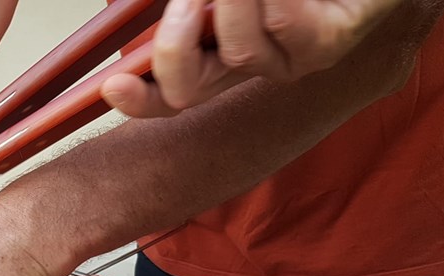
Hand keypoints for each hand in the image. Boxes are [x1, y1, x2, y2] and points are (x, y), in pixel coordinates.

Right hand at [101, 0, 397, 116]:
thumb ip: (189, 10)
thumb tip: (172, 14)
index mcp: (222, 50)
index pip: (170, 92)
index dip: (140, 98)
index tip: (114, 87)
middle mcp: (253, 64)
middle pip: (190, 90)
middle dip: (174, 49)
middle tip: (184, 2)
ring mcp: (291, 60)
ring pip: (237, 50)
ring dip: (232, 3)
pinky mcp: (330, 44)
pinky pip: (280, 23)